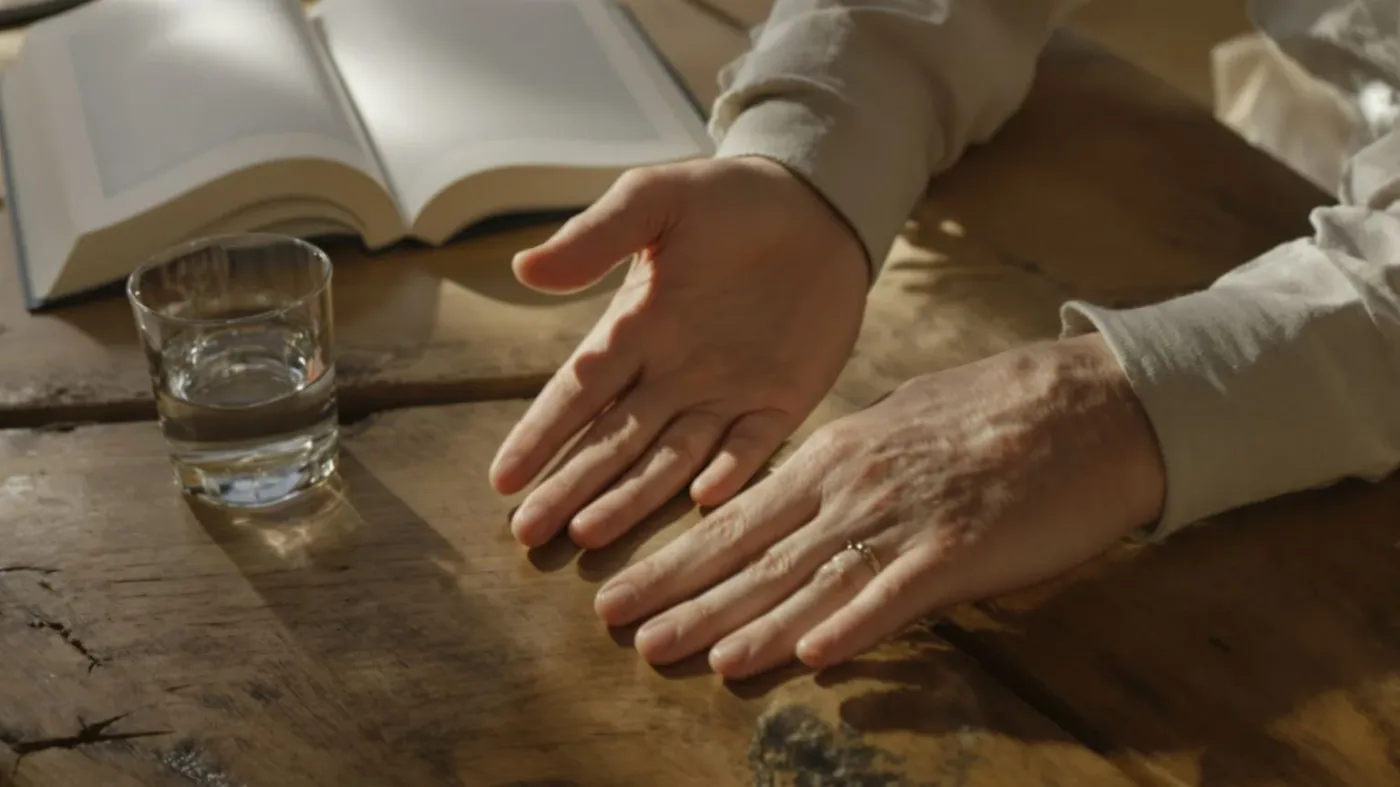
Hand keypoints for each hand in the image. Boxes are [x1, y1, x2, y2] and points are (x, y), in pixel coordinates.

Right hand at [490, 157, 868, 548]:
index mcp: (634, 331)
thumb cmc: (726, 198)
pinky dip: (729, 473)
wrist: (816, 204)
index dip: (541, 435)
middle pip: (612, 442)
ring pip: (669, 459)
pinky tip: (703, 500)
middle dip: (570, 487)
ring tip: (589, 535)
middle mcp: (670, 375)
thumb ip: (596, 237)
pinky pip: (752, 447)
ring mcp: (724, 395)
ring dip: (632, 498)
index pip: (576, 394)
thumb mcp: (654, 201)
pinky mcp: (780, 402)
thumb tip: (524, 269)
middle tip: (528, 535)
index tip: (502, 480)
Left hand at [593, 334, 1166, 678]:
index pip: (735, 518)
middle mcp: (853, 486)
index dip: (675, 559)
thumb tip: (804, 509)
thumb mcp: (900, 427)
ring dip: (744, 621)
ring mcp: (904, 517)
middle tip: (620, 628)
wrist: (1093, 403)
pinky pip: (895, 594)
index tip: (620, 590)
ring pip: (807, 578)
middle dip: (680, 593)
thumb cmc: (995, 413)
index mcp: (834, 455)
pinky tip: (808, 657)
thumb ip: (846, 472)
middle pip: (752, 551)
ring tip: (682, 653)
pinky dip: (851, 625)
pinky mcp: (960, 548)